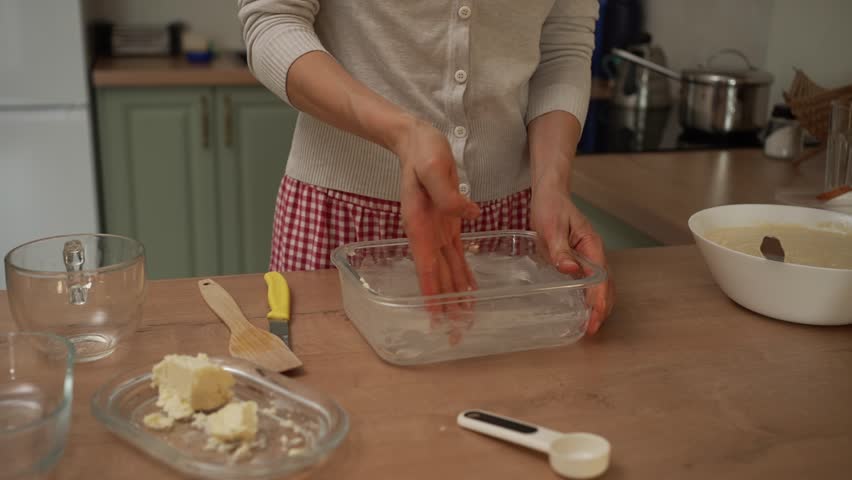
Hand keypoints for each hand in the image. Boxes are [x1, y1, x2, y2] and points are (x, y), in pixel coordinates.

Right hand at [391, 119, 480, 342]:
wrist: (417, 140)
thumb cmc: (423, 152)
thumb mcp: (434, 168)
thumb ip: (449, 194)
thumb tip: (468, 216)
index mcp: (419, 225)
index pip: (427, 267)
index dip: (432, 294)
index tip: (435, 319)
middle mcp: (427, 234)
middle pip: (437, 277)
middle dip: (445, 305)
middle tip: (453, 333)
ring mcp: (437, 230)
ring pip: (448, 270)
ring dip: (454, 295)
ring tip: (462, 319)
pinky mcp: (448, 223)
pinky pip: (456, 255)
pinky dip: (462, 273)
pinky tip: (468, 290)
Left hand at [530, 184, 613, 333]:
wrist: (550, 195)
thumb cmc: (552, 208)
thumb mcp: (552, 227)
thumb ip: (561, 249)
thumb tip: (570, 270)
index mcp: (592, 246)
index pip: (601, 279)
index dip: (599, 300)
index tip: (594, 317)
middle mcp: (594, 253)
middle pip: (606, 285)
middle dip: (602, 308)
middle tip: (592, 329)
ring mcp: (589, 257)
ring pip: (600, 285)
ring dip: (598, 305)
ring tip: (590, 324)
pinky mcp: (579, 259)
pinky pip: (589, 281)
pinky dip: (589, 296)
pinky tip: (582, 308)